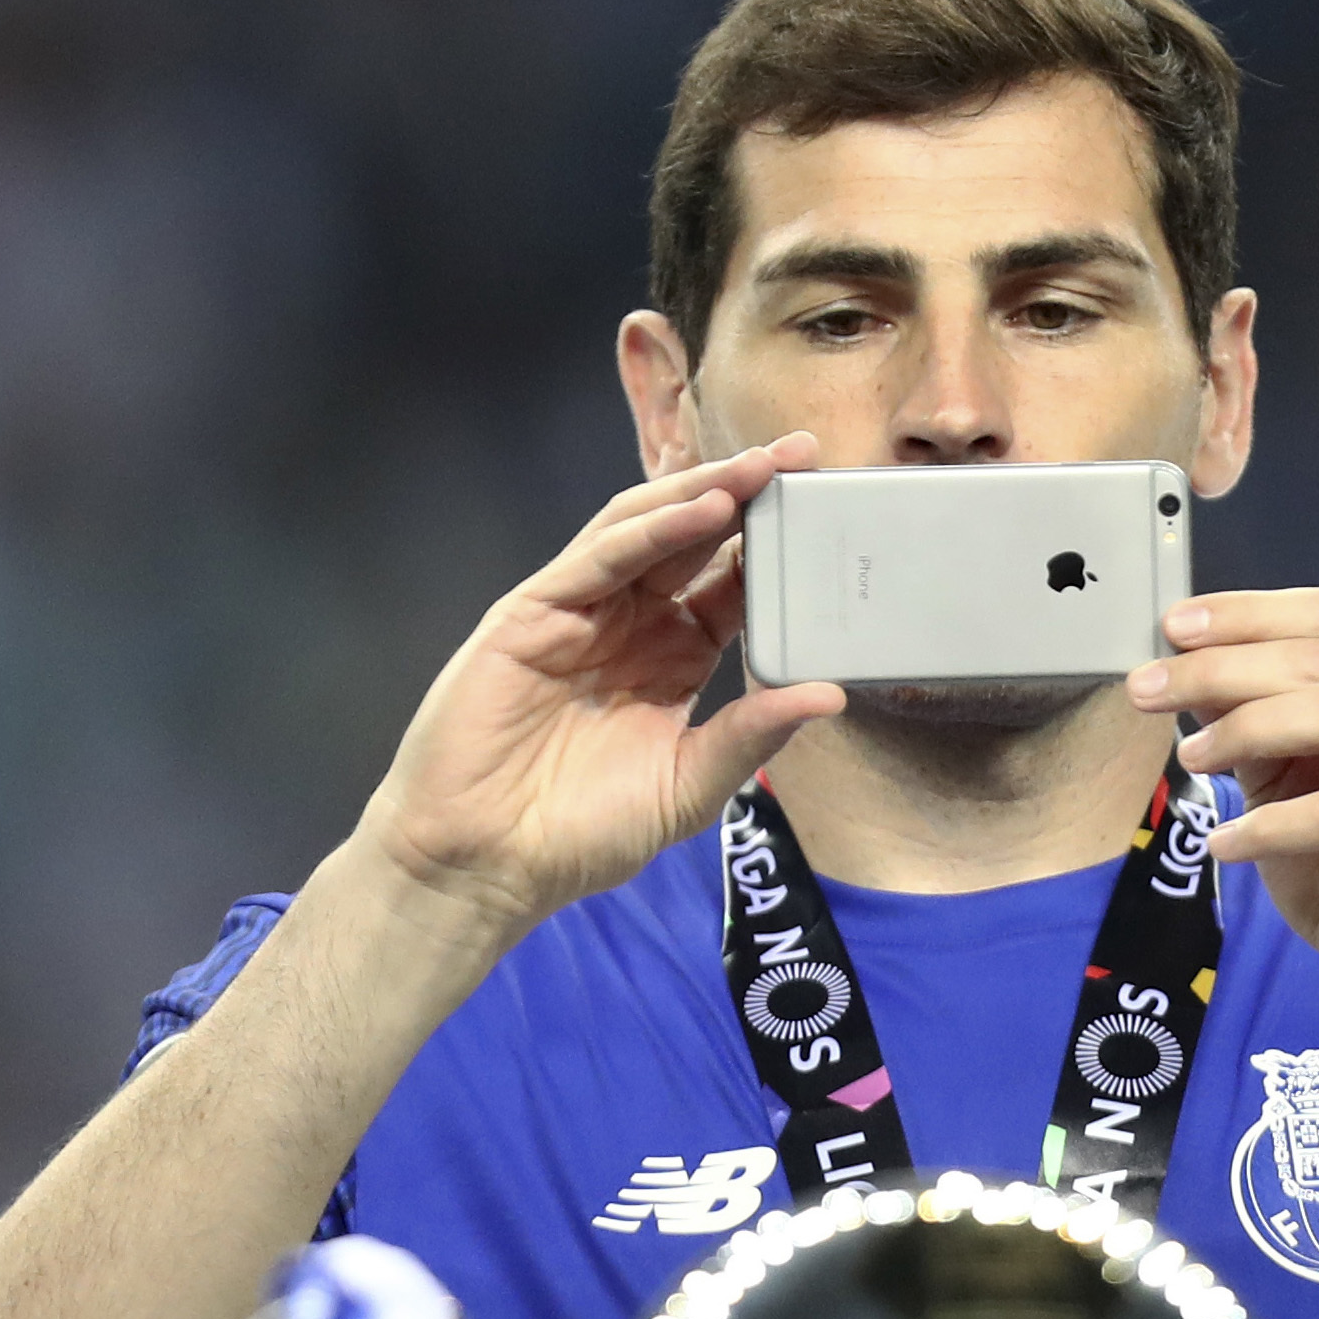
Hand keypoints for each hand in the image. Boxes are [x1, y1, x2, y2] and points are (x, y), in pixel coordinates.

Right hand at [350, 434, 845, 945]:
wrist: (485, 864)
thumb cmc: (583, 834)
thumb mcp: (690, 787)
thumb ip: (752, 736)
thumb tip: (833, 694)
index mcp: (675, 658)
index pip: (733, 585)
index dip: (777, 547)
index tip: (831, 511)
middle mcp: (632, 624)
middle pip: (696, 541)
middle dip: (749, 494)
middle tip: (805, 454)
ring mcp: (582, 612)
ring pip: (647, 531)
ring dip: (704, 492)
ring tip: (763, 465)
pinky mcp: (533, 613)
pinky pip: (599, 558)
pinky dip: (652, 529)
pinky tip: (702, 509)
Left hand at [1125, 588, 1318, 1069]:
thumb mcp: (1284, 786)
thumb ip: (1248, 723)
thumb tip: (1181, 665)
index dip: (1247, 613)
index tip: (1171, 627)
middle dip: (1222, 667)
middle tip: (1146, 690)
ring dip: (1248, 727)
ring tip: (1191, 759)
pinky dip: (1268, 824)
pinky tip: (1227, 844)